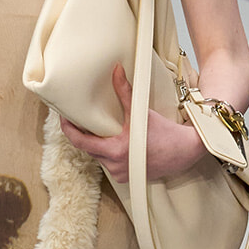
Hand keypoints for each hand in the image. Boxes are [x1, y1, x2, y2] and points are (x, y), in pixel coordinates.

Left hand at [58, 64, 204, 184]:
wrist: (185, 151)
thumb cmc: (166, 133)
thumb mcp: (141, 112)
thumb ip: (124, 92)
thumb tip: (116, 70)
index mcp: (115, 151)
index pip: (80, 142)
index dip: (68, 130)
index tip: (64, 119)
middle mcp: (115, 166)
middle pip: (88, 149)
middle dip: (83, 135)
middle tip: (80, 120)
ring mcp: (120, 174)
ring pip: (98, 157)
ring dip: (96, 144)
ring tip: (97, 129)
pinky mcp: (126, 177)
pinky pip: (109, 164)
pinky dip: (107, 153)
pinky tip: (113, 142)